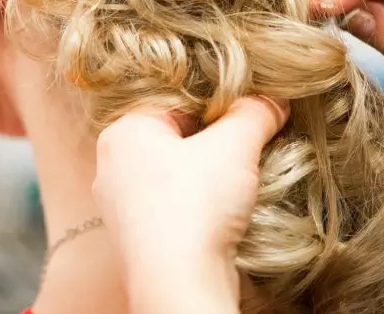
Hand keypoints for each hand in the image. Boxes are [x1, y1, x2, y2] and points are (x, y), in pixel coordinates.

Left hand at [93, 98, 289, 313]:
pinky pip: (169, 209)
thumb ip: (254, 113)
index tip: (244, 120)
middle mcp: (111, 165)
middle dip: (210, 144)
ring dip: (203, 178)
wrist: (179, 283)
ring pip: (171, 176)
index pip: (176, 102)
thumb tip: (272, 101)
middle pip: (173, 139)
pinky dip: (194, 208)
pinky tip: (217, 216)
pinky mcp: (135, 238)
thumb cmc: (194, 205)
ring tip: (232, 186)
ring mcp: (119, 205)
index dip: (216, 108)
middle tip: (242, 152)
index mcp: (124, 131)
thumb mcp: (235, 145)